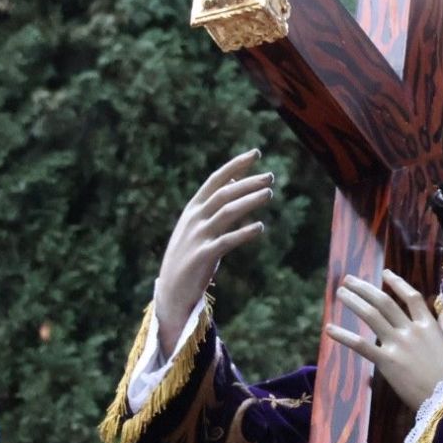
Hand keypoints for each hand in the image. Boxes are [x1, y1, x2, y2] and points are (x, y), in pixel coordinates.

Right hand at [155, 148, 274, 351]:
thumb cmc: (190, 254)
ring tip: (269, 193)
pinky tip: (260, 228)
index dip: (236, 165)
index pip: (216, 180)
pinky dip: (244, 232)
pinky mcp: (204, 256)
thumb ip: (215, 203)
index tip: (255, 153)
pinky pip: (227, 241)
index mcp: (193, 209)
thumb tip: (236, 178)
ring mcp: (198, 237)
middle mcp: (194, 219)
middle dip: (248, 182)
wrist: (172, 289)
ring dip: (249, 201)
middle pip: (224, 193)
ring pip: (227, 212)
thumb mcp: (198, 225)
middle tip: (271, 176)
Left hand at [325, 270, 442, 407]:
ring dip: (354, 302)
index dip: (397, 283)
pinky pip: (361, 345)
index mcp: (429, 325)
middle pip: (385, 302)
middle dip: (365, 288)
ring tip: (340, 293)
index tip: (384, 273)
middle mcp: (411, 330)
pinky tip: (329, 328)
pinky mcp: (386, 362)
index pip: (411, 297)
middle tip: (349, 280)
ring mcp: (397, 344)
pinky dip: (344, 336)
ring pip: (372, 316)